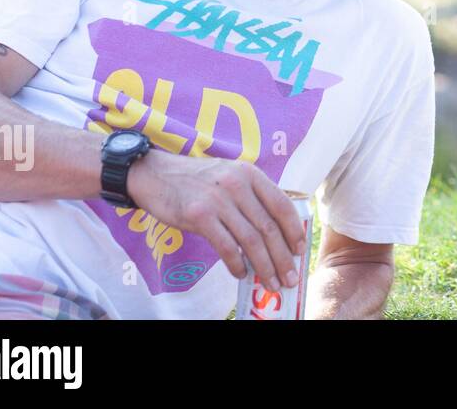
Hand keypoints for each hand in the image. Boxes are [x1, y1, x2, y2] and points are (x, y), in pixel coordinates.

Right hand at [127, 150, 305, 289]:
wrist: (156, 174)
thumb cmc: (198, 181)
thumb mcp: (230, 176)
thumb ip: (252, 197)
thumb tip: (276, 233)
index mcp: (250, 174)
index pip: (282, 204)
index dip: (294, 230)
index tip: (300, 251)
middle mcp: (237, 184)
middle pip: (269, 227)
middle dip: (283, 257)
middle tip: (290, 278)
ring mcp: (218, 199)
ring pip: (251, 240)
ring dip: (264, 266)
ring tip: (271, 283)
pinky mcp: (199, 216)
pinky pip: (226, 246)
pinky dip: (237, 264)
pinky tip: (242, 274)